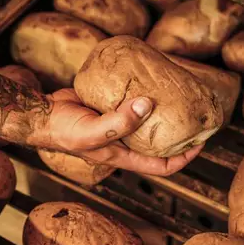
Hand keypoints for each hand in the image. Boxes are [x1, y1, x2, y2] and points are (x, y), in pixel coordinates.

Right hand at [40, 89, 202, 175]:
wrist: (41, 114)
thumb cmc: (63, 129)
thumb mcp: (92, 131)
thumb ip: (120, 122)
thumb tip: (149, 104)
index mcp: (123, 156)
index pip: (162, 165)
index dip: (184, 157)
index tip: (201, 142)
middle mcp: (124, 143)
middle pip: (159, 142)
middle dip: (179, 132)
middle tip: (195, 113)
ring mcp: (117, 124)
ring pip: (147, 120)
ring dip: (163, 111)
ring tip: (179, 94)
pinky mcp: (110, 107)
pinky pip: (132, 101)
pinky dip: (144, 93)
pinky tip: (151, 79)